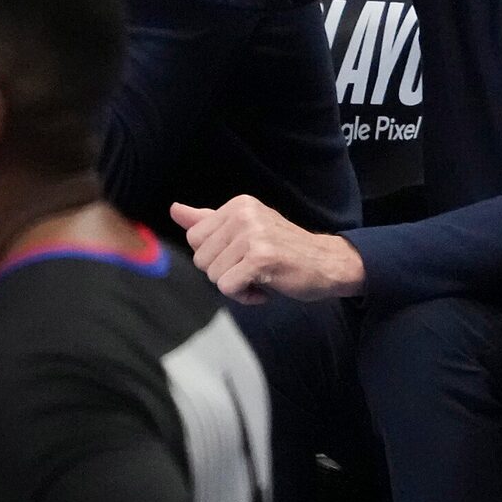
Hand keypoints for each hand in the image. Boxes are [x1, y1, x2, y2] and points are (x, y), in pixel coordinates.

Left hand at [172, 198, 365, 302]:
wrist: (327, 264)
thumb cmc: (285, 250)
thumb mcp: (245, 229)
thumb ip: (207, 220)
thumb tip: (174, 210)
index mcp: (238, 205)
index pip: (195, 238)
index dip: (216, 256)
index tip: (242, 256)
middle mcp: (244, 214)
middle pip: (201, 258)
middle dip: (224, 272)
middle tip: (253, 268)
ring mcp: (253, 235)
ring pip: (214, 275)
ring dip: (236, 286)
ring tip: (261, 277)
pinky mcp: (261, 258)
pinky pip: (228, 287)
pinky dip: (245, 296)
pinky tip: (265, 289)